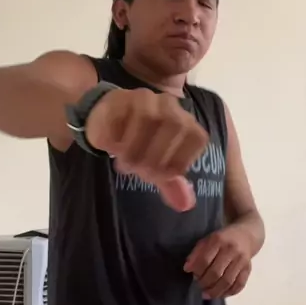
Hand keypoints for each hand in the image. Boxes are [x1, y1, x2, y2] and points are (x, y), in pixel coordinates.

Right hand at [86, 88, 207, 211]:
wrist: (109, 120)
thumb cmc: (139, 144)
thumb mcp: (157, 165)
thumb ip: (171, 183)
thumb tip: (186, 205)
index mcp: (185, 121)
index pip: (196, 137)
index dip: (181, 162)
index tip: (163, 177)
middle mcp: (169, 105)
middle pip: (174, 126)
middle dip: (156, 158)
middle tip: (140, 173)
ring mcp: (143, 99)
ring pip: (147, 119)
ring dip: (135, 148)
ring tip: (125, 164)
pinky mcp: (118, 99)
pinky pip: (119, 117)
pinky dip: (115, 138)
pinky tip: (110, 148)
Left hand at [184, 226, 251, 297]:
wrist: (246, 236)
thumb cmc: (222, 239)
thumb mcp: (206, 240)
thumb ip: (196, 253)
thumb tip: (187, 269)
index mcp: (218, 240)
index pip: (205, 260)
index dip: (196, 271)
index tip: (192, 275)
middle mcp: (231, 250)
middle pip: (216, 273)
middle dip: (205, 283)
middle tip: (199, 286)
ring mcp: (241, 260)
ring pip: (227, 281)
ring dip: (215, 292)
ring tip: (206, 294)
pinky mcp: (248, 269)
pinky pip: (239, 285)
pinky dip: (228, 293)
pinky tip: (220, 294)